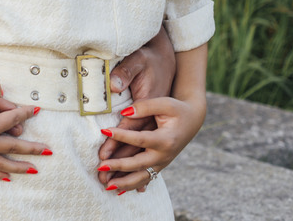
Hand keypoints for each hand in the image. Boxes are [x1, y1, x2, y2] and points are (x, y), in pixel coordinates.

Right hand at [0, 78, 46, 181]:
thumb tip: (4, 93)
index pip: (13, 120)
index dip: (26, 113)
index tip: (36, 110)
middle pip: (13, 147)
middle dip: (32, 148)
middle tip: (48, 150)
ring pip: (2, 163)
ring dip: (19, 166)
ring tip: (34, 169)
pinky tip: (6, 177)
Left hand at [98, 28, 175, 181]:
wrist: (194, 117)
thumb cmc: (175, 106)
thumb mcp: (163, 101)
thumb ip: (145, 105)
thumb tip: (125, 110)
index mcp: (165, 137)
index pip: (139, 138)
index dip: (121, 135)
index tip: (104, 130)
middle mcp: (164, 154)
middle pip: (139, 163)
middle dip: (118, 166)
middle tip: (99, 166)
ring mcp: (163, 162)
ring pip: (142, 176)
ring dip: (124, 182)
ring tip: (104, 184)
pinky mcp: (159, 164)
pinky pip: (145, 178)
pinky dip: (132, 185)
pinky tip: (118, 190)